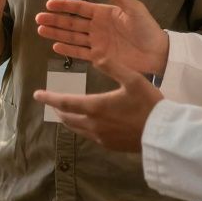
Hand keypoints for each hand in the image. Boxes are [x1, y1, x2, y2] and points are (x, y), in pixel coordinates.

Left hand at [33, 60, 163, 151]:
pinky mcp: (110, 145)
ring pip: (76, 129)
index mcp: (95, 107)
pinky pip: (88, 136)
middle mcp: (94, 124)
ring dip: (68, 119)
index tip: (37, 94)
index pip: (64, 103)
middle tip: (51, 103)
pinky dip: (81, 127)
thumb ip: (112, 66)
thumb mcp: (132, 79)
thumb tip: (95, 55)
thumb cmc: (149, 104)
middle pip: (67, 118)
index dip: (49, 98)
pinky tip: (88, 123)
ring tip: (65, 113)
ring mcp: (101, 137)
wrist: (164, 134)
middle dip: (57, 110)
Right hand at [35, 0, 169, 76]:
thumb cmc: (147, 29)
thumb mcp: (134, 8)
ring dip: (56, 34)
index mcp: (103, 13)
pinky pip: (80, 53)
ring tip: (41, 31)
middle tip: (38, 19)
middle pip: (71, 23)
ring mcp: (96, 42)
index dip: (64, 6)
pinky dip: (68, 50)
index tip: (49, 4)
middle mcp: (96, 27)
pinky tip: (56, 46)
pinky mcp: (99, 57)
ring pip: (72, 37)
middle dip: (54, 21)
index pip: (79, 8)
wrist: (158, 53)